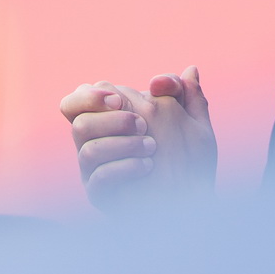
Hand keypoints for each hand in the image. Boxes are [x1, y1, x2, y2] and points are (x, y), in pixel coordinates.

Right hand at [60, 66, 216, 213]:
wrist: (193, 203)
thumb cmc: (191, 163)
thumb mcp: (195, 126)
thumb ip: (187, 97)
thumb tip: (190, 70)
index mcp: (112, 121)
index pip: (79, 99)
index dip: (90, 95)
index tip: (119, 100)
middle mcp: (98, 144)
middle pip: (79, 121)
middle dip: (113, 119)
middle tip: (143, 124)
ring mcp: (97, 171)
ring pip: (86, 148)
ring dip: (122, 143)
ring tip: (153, 148)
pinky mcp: (102, 195)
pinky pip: (98, 178)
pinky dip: (123, 167)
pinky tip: (147, 167)